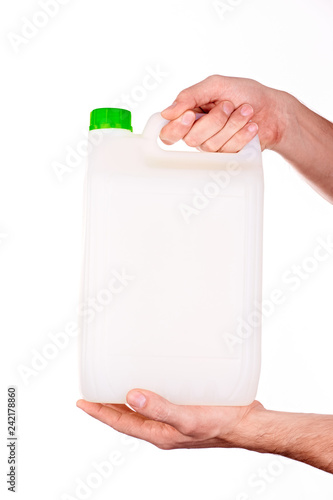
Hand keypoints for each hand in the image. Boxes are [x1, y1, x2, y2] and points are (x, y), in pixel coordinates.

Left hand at [76, 389, 263, 449]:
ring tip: (116, 384)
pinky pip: (160, 401)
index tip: (82, 402)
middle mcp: (163, 428)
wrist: (247, 424)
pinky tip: (154, 379)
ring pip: (143, 410)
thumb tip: (130, 396)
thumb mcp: (186, 419)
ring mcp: (174, 420)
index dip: (100, 412)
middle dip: (109, 406)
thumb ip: (159, 408)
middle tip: (94, 391)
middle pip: (128, 417)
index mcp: (159, 433)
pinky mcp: (186, 409)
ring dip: (127, 400)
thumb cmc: (220, 425)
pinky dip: (150, 392)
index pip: (121, 423)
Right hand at [160, 74, 288, 152]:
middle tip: (228, 105)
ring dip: (232, 124)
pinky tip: (251, 126)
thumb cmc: (245, 93)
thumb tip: (166, 113)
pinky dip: (242, 134)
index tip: (190, 115)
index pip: (168, 133)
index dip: (176, 128)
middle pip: (191, 138)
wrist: (273, 109)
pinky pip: (228, 151)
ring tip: (246, 112)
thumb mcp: (216, 85)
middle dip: (215, 120)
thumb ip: (190, 96)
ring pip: (211, 144)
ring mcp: (212, 146)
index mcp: (189, 115)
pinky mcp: (228, 155)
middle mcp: (197, 133)